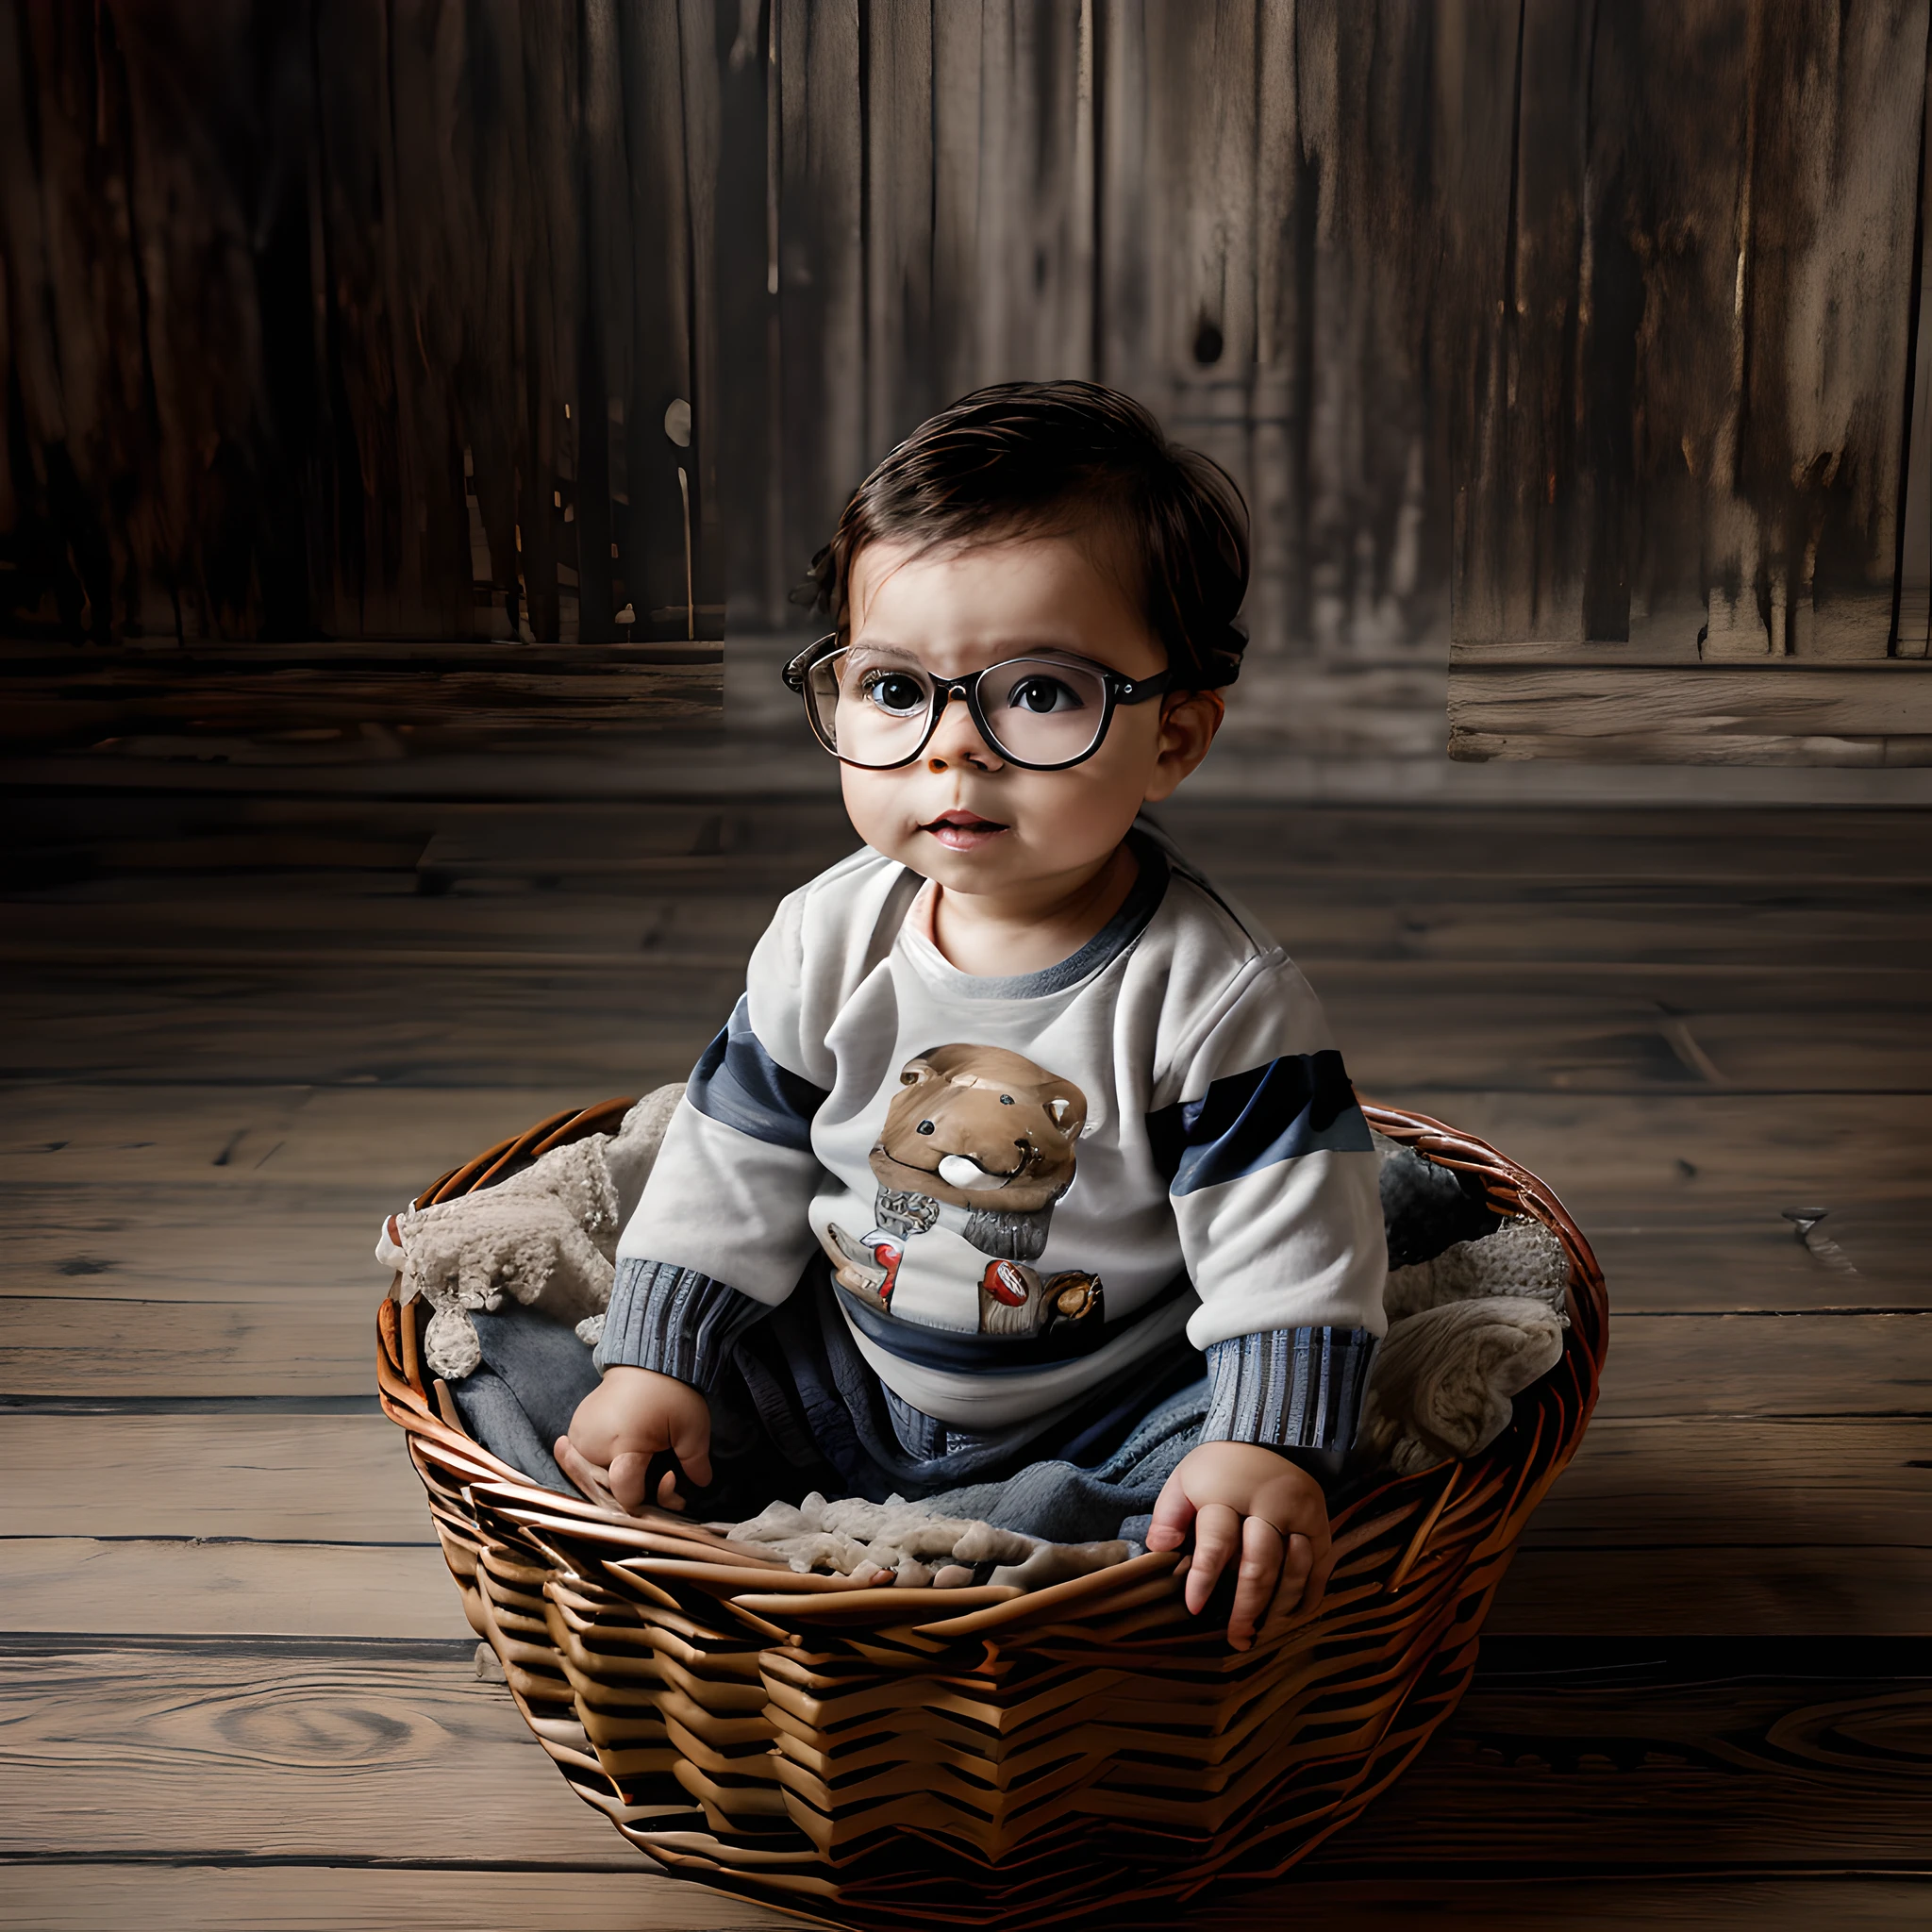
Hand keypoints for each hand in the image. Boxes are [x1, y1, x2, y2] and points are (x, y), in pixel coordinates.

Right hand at [556, 1366, 711, 1515]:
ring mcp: (580, 1436)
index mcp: (623, 1445)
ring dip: (612, 1482)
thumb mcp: (693, 1428)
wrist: (647, 1360)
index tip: (669, 1479)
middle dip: (630, 1492)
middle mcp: (593, 1445)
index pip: (624, 1494)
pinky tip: (618, 1456)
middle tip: (655, 1472)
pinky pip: (581, 1463)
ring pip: (590, 1481)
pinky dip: (598, 1467)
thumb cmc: (672, 1393)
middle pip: (605, 1493)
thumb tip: (700, 1485)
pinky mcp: (575, 1429)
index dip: (647, 1498)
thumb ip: (694, 1463)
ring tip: (636, 1462)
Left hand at [1145, 1441, 1333, 1649]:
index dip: (1205, 1577)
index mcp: (1226, 1492)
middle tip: (1236, 1637)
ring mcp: (1298, 1513)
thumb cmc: (1218, 1469)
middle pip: (1259, 1563)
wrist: (1267, 1435)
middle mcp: (1266, 1503)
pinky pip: (1319, 1566)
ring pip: (1293, 1569)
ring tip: (1262, 1634)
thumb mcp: (1185, 1479)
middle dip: (1247, 1606)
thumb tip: (1158, 1548)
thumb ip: (1168, 1513)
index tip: (1195, 1607)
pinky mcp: (1320, 1522)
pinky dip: (1307, 1596)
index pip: (1216, 1541)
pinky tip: (1291, 1618)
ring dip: (1278, 1608)